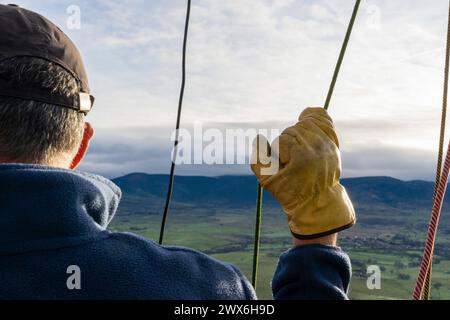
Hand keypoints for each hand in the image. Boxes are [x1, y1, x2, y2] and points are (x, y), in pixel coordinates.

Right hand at [251, 107, 355, 239]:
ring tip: (297, 147)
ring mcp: (328, 144)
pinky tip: (305, 118)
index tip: (284, 166)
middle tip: (291, 160)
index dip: (279, 152)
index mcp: (303, 157)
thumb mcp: (268, 180)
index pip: (284, 139)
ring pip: (306, 123)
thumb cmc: (290, 192)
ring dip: (297, 133)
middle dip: (287, 143)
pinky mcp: (332, 143)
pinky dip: (313, 117)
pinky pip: (323, 119)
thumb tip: (259, 138)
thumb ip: (258, 159)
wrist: (317, 201)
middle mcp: (318, 147)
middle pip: (294, 129)